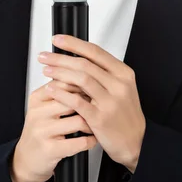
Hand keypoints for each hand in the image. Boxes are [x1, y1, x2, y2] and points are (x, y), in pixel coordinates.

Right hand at [10, 77, 96, 181]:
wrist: (27, 159)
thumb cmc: (41, 131)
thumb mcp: (44, 108)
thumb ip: (60, 92)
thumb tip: (84, 75)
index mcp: (37, 99)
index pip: (63, 83)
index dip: (83, 85)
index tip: (94, 88)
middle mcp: (37, 113)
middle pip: (72, 101)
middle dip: (90, 104)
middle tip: (101, 106)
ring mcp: (43, 132)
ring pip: (78, 121)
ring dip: (93, 123)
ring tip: (97, 123)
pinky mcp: (50, 149)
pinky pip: (79, 142)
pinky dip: (91, 140)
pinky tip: (93, 138)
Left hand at [38, 34, 145, 171]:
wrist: (136, 141)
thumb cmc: (125, 114)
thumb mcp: (121, 87)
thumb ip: (102, 72)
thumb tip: (76, 58)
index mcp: (123, 73)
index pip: (95, 51)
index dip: (73, 43)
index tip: (58, 39)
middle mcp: (118, 85)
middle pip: (85, 63)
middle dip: (61, 58)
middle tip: (45, 56)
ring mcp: (110, 101)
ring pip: (81, 79)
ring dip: (60, 73)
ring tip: (46, 70)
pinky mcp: (100, 118)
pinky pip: (77, 101)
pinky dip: (61, 93)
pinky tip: (51, 89)